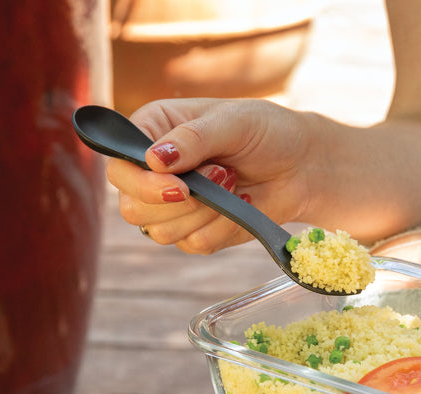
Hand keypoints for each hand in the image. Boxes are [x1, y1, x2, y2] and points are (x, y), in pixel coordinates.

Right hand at [106, 98, 312, 254]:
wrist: (302, 166)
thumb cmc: (267, 132)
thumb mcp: (233, 122)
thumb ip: (193, 138)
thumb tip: (153, 160)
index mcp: (151, 132)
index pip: (119, 166)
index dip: (141, 183)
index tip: (180, 186)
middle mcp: (153, 171)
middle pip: (131, 208)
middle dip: (179, 202)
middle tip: (223, 173)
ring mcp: (172, 206)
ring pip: (159, 232)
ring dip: (204, 213)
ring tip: (234, 182)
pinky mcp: (194, 232)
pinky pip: (194, 244)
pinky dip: (223, 226)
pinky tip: (242, 201)